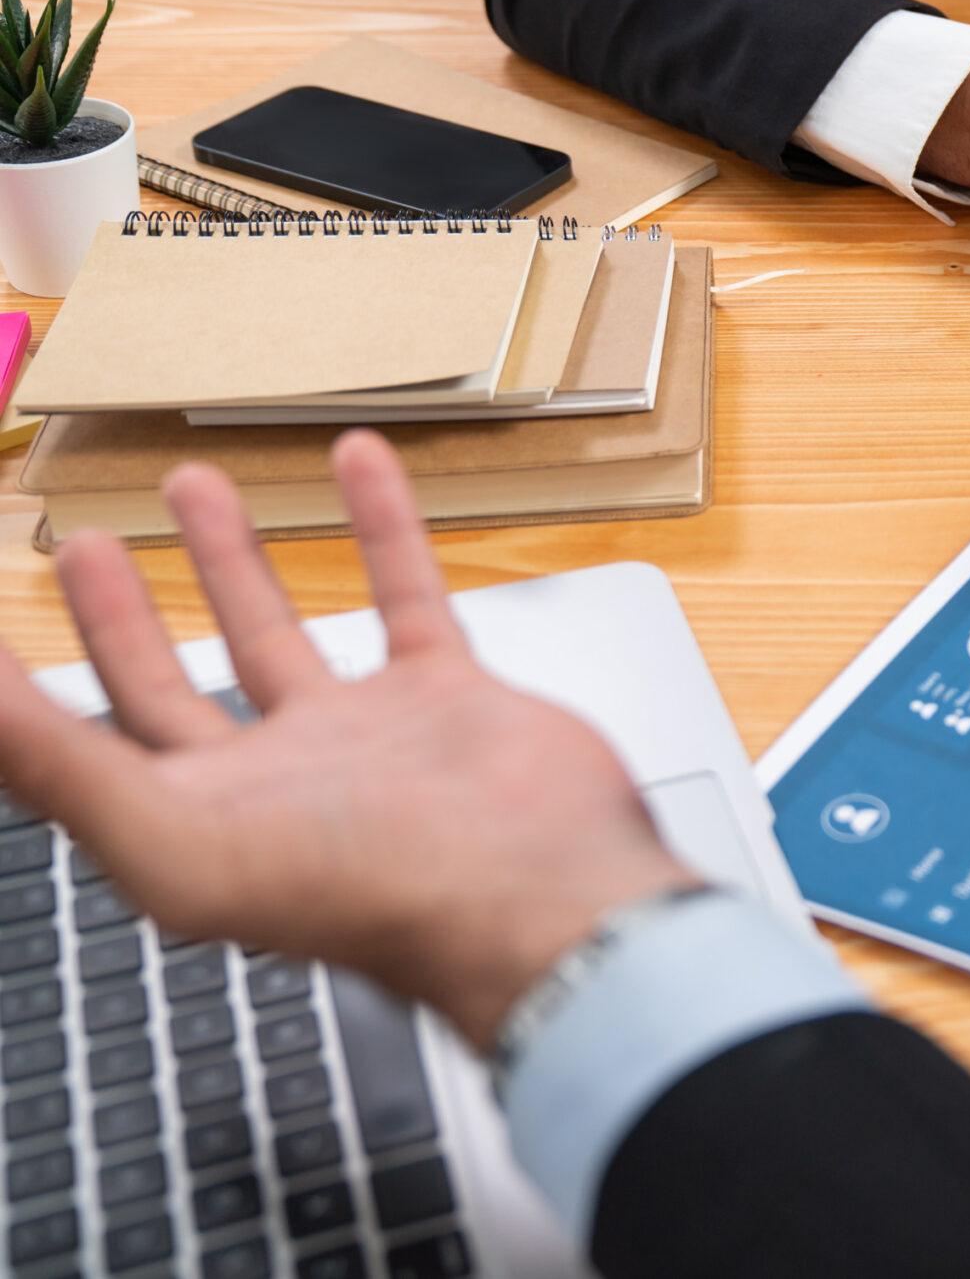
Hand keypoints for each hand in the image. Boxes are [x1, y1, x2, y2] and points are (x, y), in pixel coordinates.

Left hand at [0, 432, 694, 1051]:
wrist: (533, 885)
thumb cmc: (362, 891)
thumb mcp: (171, 837)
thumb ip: (59, 765)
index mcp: (192, 820)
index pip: (79, 749)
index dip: (22, 697)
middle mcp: (269, 779)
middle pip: (171, 683)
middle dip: (122, 614)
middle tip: (89, 545)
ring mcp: (360, 734)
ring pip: (279, 630)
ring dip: (235, 555)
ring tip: (195, 483)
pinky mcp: (444, 695)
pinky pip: (403, 593)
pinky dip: (380, 523)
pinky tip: (358, 462)